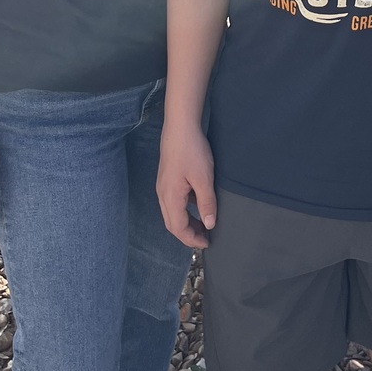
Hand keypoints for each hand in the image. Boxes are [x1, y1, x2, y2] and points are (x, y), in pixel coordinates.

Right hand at [157, 124, 217, 248]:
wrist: (180, 126)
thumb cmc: (192, 151)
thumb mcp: (204, 178)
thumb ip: (206, 203)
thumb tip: (209, 224)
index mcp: (170, 198)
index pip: (178, 228)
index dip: (192, 239)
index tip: (207, 243)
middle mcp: (162, 194)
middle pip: (172, 223)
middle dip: (188, 233)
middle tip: (205, 238)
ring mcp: (163, 186)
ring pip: (172, 212)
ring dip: (186, 221)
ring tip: (203, 223)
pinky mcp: (167, 178)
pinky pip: (174, 200)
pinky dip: (185, 208)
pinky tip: (198, 203)